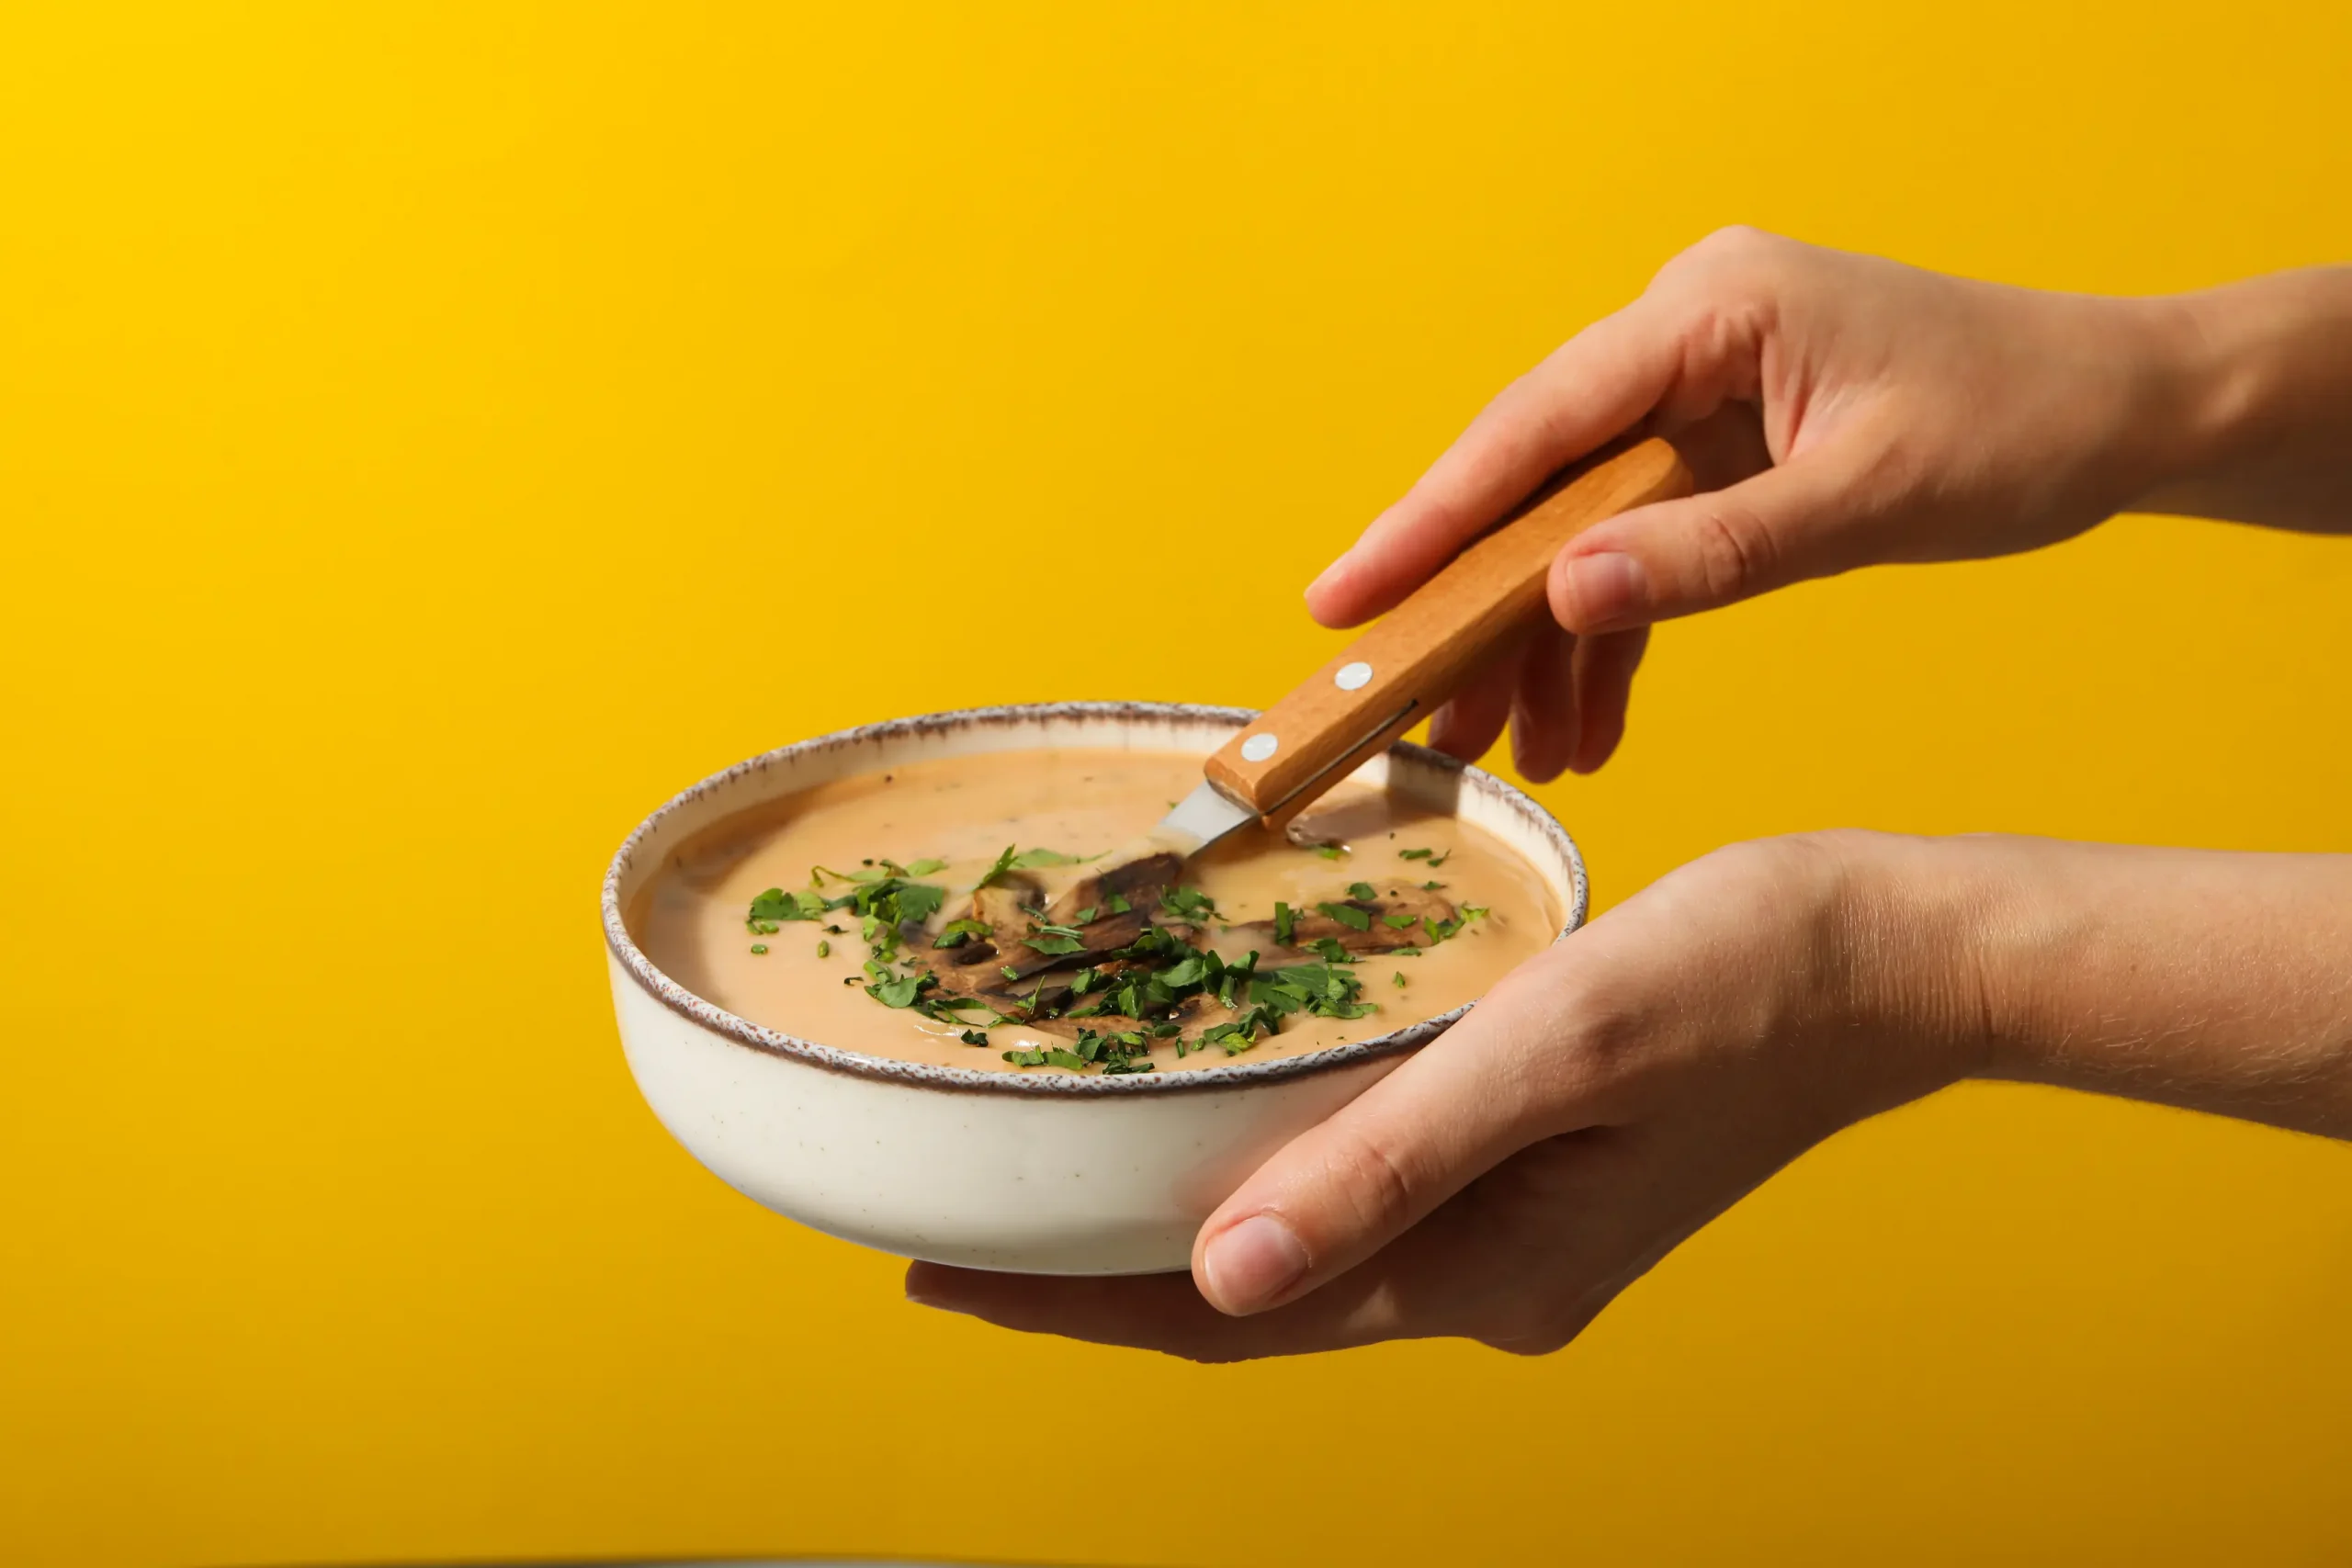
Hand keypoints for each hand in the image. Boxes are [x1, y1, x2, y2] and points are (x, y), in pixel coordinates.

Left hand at [906, 831, 1986, 1358]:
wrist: (1894, 954)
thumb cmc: (1745, 976)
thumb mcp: (1554, 1045)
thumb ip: (1388, 1159)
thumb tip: (1215, 1272)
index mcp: (1483, 1272)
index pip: (1229, 1315)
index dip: (1071, 1303)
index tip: (935, 1277)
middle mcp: (1488, 1279)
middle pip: (1250, 1295)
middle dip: (1099, 1272)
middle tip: (957, 1230)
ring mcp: (1515, 1236)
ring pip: (1304, 1243)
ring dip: (1178, 1219)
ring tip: (1054, 1178)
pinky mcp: (1535, 1177)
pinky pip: (1365, 1190)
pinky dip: (1273, 1165)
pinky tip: (1218, 1120)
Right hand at [1313, 226, 2207, 778]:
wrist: (2125, 410)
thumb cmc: (2019, 427)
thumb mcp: (1865, 502)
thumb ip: (1708, 553)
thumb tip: (1561, 598)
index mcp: (1709, 311)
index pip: (1536, 426)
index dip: (1430, 520)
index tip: (1343, 600)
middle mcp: (1684, 336)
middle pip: (1537, 484)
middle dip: (1477, 608)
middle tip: (1405, 711)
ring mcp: (1698, 392)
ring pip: (1579, 529)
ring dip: (1545, 644)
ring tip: (1508, 754)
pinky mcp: (1720, 446)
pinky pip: (1638, 545)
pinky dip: (1616, 634)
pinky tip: (1587, 724)